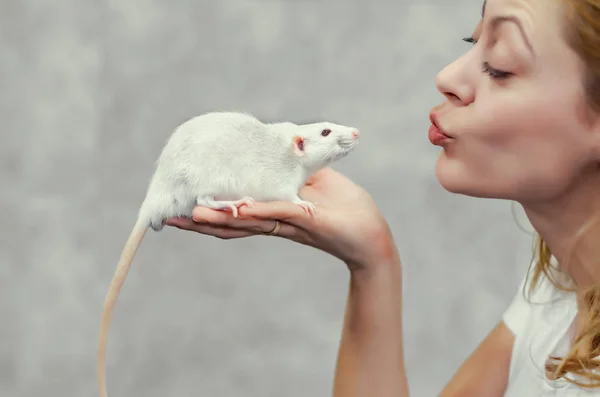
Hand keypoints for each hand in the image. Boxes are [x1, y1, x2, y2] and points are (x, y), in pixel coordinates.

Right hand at [165, 167, 397, 268]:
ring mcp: (289, 223)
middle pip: (231, 223)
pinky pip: (278, 215)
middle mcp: (275, 222)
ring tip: (189, 217)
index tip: (182, 204)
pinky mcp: (308, 221)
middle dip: (201, 221)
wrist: (373, 236)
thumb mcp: (314, 183)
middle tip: (169, 218)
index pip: (235, 211)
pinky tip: (237, 210)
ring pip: (248, 222)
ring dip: (218, 220)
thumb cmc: (345, 209)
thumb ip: (291, 174)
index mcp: (273, 211)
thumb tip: (276, 154)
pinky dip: (258, 213)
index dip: (210, 209)